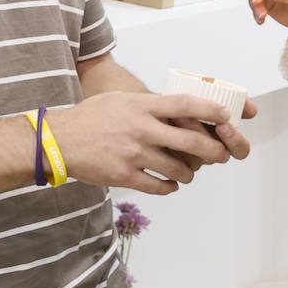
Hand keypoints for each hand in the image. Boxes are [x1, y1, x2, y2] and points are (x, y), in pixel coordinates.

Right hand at [50, 92, 234, 194]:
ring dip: (189, 173)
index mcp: (141, 106)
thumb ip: (148, 104)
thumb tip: (177, 109)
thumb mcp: (121, 99)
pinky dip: (169, 187)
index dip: (209, 110)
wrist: (60, 140)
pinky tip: (170, 185)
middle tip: (221, 155)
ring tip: (189, 173)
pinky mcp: (125, 175)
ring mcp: (134, 153)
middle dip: (212, 150)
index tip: (226, 115)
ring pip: (177, 167)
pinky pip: (158, 186)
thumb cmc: (91, 117)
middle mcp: (141, 128)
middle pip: (190, 140)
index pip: (184, 104)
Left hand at [167, 97, 259, 170]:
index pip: (240, 150)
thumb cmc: (184, 102)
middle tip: (193, 120)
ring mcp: (191, 159)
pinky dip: (170, 146)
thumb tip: (253, 110)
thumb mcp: (209, 95)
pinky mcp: (171, 162)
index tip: (223, 126)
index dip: (235, 141)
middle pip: (218, 156)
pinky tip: (165, 131)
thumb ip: (232, 99)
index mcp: (223, 138)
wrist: (155, 108)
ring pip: (196, 160)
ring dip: (186, 136)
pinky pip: (175, 163)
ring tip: (175, 117)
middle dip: (206, 138)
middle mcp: (210, 152)